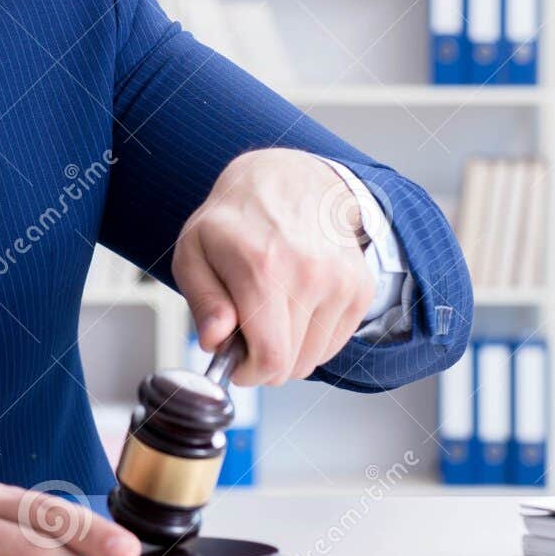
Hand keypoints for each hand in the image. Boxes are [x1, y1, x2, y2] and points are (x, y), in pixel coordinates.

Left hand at [172, 148, 375, 386]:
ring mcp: (341, 281)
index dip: (249, 373)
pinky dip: (312, 337)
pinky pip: (335, 342)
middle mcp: (309, 275)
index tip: (236, 363)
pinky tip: (295, 305)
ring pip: (315, 358)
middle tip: (248, 330)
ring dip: (290, 349)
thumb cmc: (235, 221)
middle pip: (293, 365)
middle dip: (265, 361)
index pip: (270, 358)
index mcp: (262, 268)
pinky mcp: (360, 287)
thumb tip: (215, 341)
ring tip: (272, 312)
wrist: (290, 181)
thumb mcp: (194, 251)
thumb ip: (203, 301)